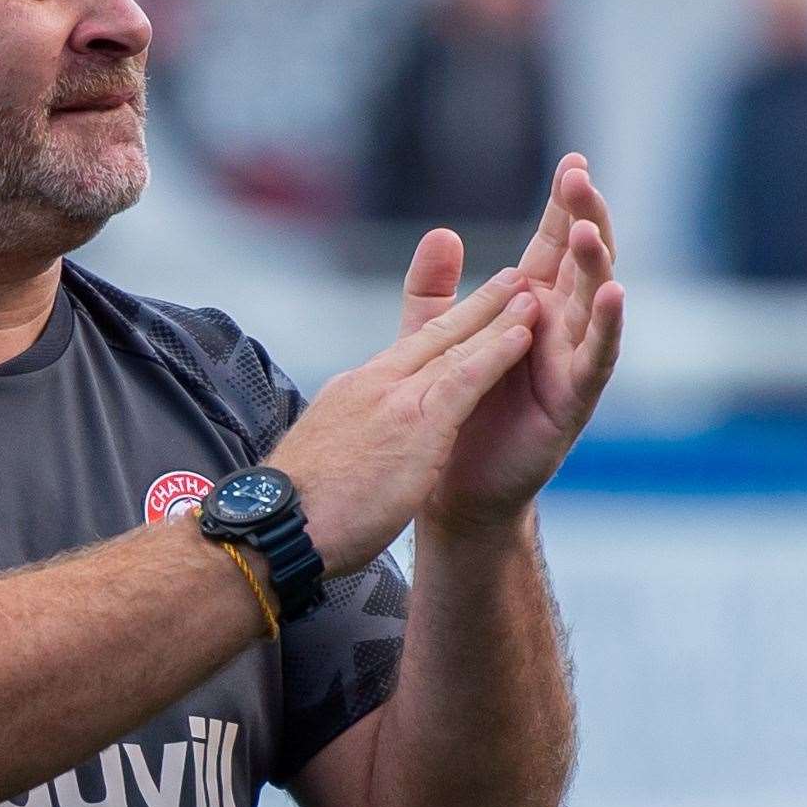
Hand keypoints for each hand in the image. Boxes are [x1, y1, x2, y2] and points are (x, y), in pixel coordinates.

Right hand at [270, 268, 538, 574]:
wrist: (277, 527)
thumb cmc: (293, 514)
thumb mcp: (321, 463)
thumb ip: (347, 445)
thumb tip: (353, 453)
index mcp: (351, 394)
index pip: (405, 355)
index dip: (441, 332)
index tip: (466, 314)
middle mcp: (372, 384)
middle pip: (432, 336)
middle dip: (474, 306)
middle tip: (508, 279)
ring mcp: (394, 400)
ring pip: (455, 348)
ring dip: (497, 318)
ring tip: (529, 293)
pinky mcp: (415, 424)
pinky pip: (465, 378)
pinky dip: (495, 353)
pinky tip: (523, 336)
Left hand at [403, 153, 624, 533]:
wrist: (452, 487)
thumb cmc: (452, 410)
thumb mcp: (433, 337)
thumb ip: (433, 287)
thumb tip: (443, 231)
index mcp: (530, 307)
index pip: (551, 246)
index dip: (563, 206)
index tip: (572, 161)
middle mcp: (558, 328)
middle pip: (580, 262)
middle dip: (584, 217)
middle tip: (580, 176)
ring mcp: (571, 362)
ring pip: (593, 303)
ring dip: (596, 263)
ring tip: (590, 226)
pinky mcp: (574, 400)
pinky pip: (596, 358)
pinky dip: (606, 326)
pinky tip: (613, 293)